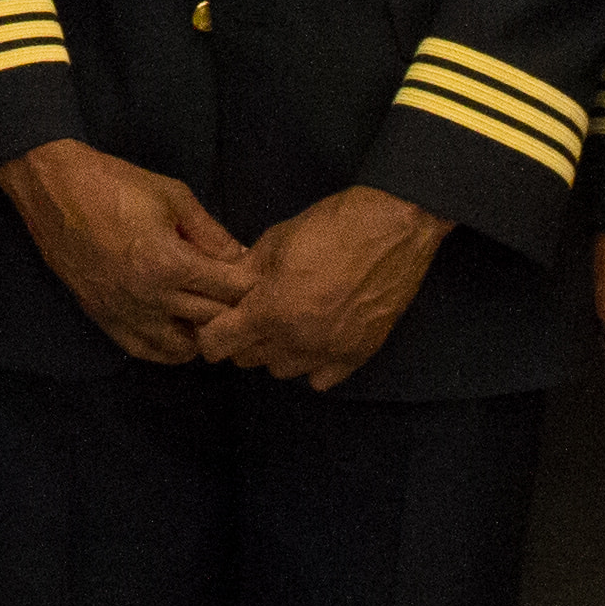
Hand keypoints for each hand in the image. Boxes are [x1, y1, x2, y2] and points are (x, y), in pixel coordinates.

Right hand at [0, 136, 255, 362]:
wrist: (54, 191)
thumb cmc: (116, 184)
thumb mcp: (173, 196)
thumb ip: (211, 232)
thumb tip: (243, 258)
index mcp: (169, 263)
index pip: (229, 290)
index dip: (251, 285)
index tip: (263, 279)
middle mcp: (149, 298)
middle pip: (211, 320)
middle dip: (233, 309)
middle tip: (245, 299)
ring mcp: (125, 314)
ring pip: (181, 348)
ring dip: (202, 335)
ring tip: (210, 316)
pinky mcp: (104, 320)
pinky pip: (145, 351)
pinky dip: (168, 348)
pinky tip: (179, 332)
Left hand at [195, 185, 452, 389]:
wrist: (394, 228)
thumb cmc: (332, 226)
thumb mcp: (275, 240)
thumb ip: (245, 272)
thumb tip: (225, 288)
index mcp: (270, 311)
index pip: (217, 345)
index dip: (210, 333)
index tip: (217, 322)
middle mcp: (296, 341)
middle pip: (248, 360)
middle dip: (243, 338)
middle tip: (254, 313)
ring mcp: (329, 352)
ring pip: (281, 371)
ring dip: (277, 351)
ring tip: (288, 322)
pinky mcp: (358, 356)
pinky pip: (320, 379)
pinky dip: (313, 363)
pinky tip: (317, 337)